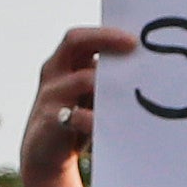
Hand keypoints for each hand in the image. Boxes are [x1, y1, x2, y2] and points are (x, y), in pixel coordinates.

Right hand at [25, 25, 135, 186]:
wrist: (43, 153)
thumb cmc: (74, 116)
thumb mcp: (87, 93)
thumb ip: (104, 78)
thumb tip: (142, 67)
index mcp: (63, 62)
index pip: (81, 37)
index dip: (106, 33)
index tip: (135, 40)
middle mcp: (54, 73)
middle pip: (74, 42)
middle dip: (105, 40)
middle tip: (133, 47)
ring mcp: (50, 95)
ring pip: (82, 79)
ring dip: (109, 82)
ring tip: (133, 88)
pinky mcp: (50, 121)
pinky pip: (76, 116)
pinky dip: (96, 119)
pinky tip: (113, 124)